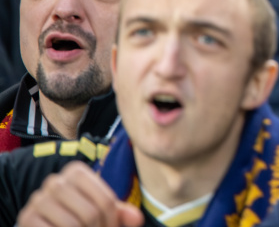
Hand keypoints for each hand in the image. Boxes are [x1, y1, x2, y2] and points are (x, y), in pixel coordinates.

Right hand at [17, 162, 142, 226]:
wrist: (47, 223)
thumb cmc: (78, 216)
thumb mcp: (100, 211)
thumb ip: (121, 213)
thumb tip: (136, 219)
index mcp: (77, 171)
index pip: (106, 201)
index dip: (112, 221)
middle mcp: (55, 181)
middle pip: (90, 213)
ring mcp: (38, 199)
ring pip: (72, 224)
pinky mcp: (26, 217)